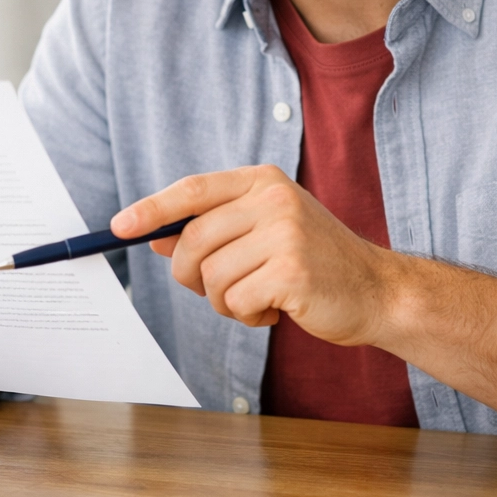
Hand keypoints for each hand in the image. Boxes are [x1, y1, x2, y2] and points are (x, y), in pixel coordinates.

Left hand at [110, 165, 398, 346]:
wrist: (377, 291)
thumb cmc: (316, 262)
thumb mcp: (266, 231)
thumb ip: (216, 229)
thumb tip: (158, 239)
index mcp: (263, 181)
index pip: (192, 190)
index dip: (152, 210)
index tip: (119, 227)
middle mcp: (273, 199)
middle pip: (192, 241)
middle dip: (191, 276)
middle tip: (215, 290)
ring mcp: (285, 233)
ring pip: (211, 277)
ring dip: (225, 301)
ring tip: (260, 296)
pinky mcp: (291, 271)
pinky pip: (235, 301)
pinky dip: (247, 315)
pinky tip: (278, 308)